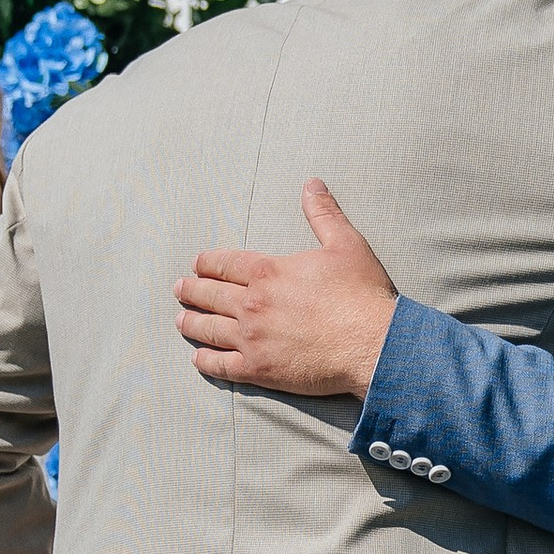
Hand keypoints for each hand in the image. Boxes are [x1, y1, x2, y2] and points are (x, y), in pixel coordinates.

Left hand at [175, 181, 400, 396]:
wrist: (373, 344)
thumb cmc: (362, 294)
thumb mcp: (346, 244)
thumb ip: (323, 214)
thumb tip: (312, 184)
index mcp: (268, 272)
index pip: (225, 264)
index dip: (207, 263)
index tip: (197, 264)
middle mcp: (252, 304)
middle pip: (210, 295)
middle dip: (192, 290)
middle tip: (179, 289)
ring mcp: (252, 338)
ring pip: (209, 329)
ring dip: (191, 323)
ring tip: (181, 320)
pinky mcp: (259, 369)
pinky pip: (221, 365)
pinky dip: (205, 361)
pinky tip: (199, 358)